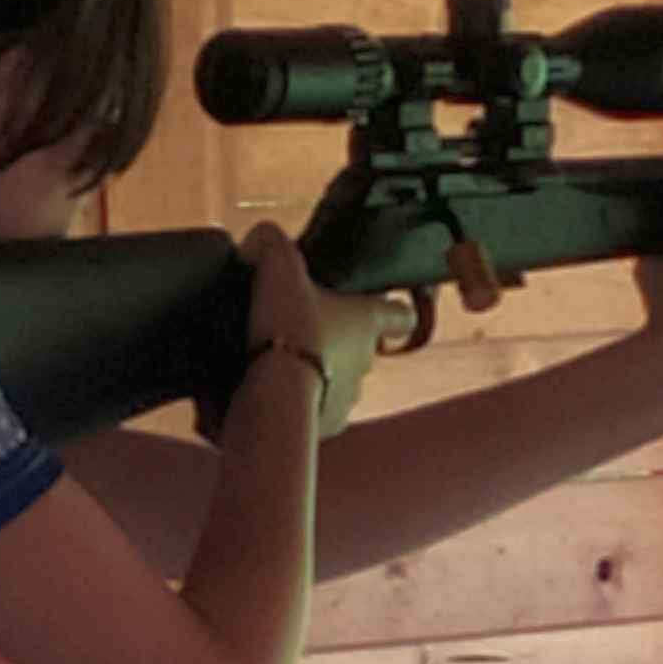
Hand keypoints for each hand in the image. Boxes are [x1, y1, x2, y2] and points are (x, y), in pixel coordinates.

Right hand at [243, 222, 391, 442]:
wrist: (274, 394)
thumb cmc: (286, 328)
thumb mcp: (277, 267)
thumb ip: (273, 244)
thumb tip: (262, 237)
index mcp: (367, 320)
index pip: (400, 315)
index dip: (395, 311)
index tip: (389, 310)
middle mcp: (366, 360)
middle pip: (363, 349)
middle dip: (338, 341)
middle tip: (302, 331)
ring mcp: (349, 397)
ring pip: (339, 382)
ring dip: (318, 373)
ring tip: (282, 365)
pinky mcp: (326, 426)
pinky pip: (316, 412)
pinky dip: (300, 403)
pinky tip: (272, 392)